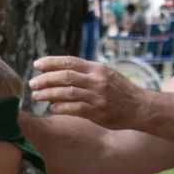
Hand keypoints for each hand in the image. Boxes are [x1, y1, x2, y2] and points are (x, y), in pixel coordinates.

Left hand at [28, 56, 148, 128]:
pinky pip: (75, 108)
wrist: (140, 107)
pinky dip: (61, 107)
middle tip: (33, 83)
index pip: (69, 61)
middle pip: (65, 76)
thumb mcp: (106, 74)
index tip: (37, 64)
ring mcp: (97, 96)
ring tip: (37, 96)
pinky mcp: (98, 112)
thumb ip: (87, 71)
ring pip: (67, 92)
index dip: (51, 62)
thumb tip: (64, 69)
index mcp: (97, 68)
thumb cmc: (121, 91)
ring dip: (49, 94)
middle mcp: (96, 80)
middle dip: (45, 79)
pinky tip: (52, 108)